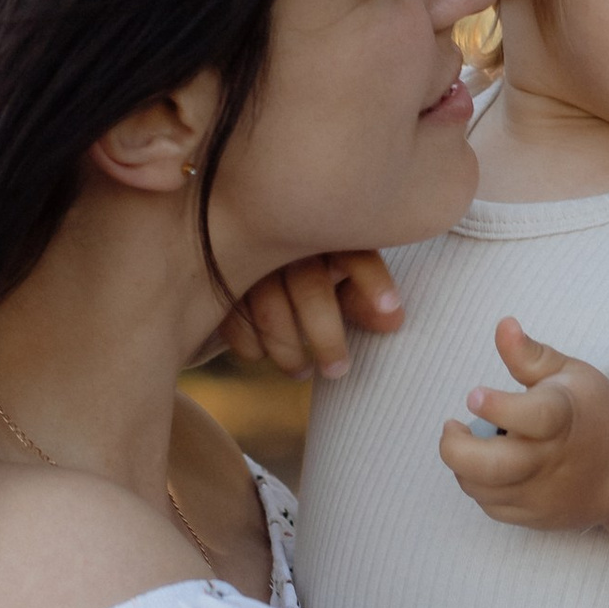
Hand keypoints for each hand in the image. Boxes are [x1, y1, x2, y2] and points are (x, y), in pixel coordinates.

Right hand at [223, 250, 402, 383]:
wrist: (222, 259)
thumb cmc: (299, 275)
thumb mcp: (334, 283)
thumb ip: (361, 300)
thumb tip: (393, 322)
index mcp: (324, 235)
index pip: (355, 253)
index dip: (373, 281)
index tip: (391, 312)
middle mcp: (285, 238)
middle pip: (311, 287)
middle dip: (327, 337)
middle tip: (338, 371)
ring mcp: (246, 257)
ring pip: (270, 307)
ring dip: (288, 349)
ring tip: (301, 372)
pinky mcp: (215, 280)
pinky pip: (233, 318)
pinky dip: (249, 345)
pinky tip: (258, 356)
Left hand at [437, 318, 608, 558]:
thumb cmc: (599, 415)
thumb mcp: (573, 374)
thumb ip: (531, 355)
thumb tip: (503, 325)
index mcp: (562, 418)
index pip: (530, 417)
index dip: (496, 406)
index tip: (474, 395)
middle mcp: (549, 460)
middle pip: (490, 466)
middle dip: (455, 448)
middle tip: (454, 427)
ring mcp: (541, 494)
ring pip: (481, 489)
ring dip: (463, 466)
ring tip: (472, 443)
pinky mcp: (535, 517)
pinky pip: (491, 507)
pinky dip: (480, 486)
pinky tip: (489, 467)